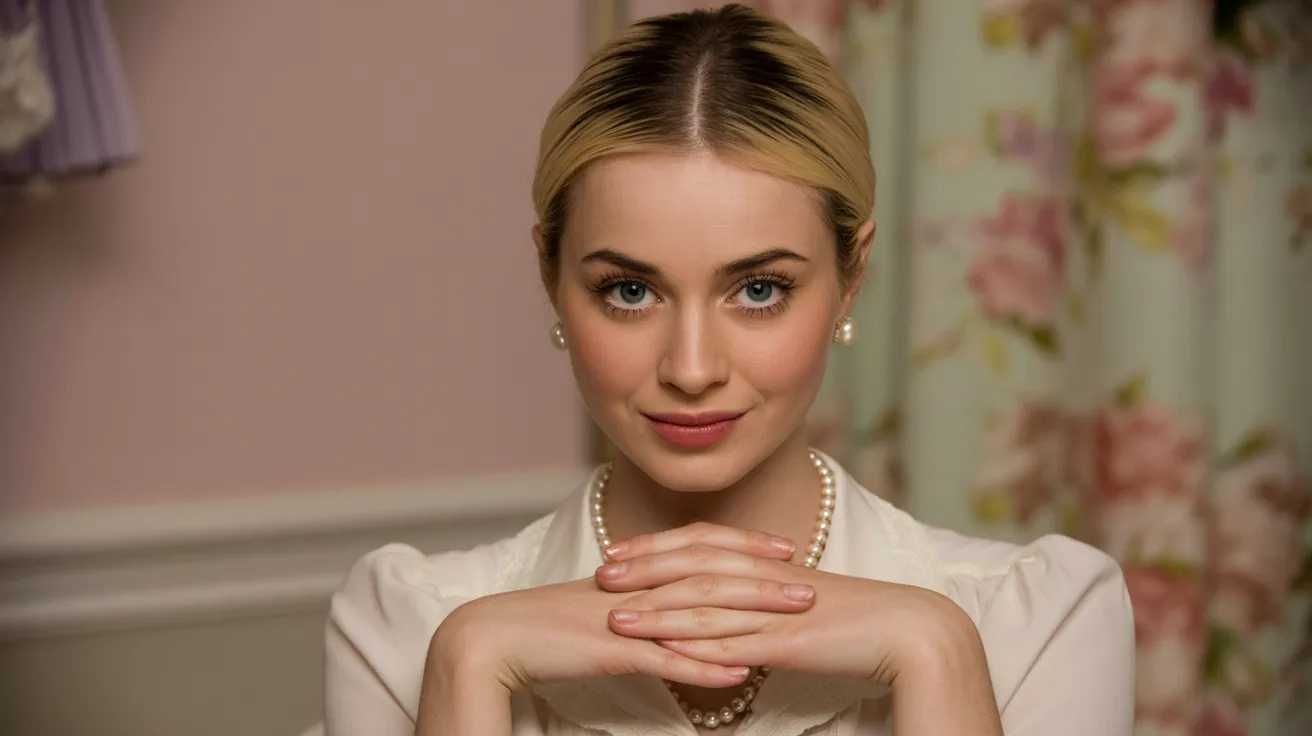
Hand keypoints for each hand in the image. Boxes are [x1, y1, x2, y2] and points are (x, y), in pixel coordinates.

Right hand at [424, 524, 812, 693]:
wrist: (492, 636)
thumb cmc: (547, 627)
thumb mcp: (601, 607)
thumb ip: (641, 603)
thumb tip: (672, 610)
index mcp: (635, 568)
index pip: (699, 544)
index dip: (744, 544)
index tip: (785, 549)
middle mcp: (637, 583)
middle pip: (711, 573)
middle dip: (765, 579)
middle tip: (811, 585)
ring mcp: (626, 615)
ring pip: (699, 611)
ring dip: (751, 618)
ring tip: (795, 625)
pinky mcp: (611, 649)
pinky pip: (666, 657)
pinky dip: (706, 665)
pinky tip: (741, 674)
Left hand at [598, 524, 978, 687]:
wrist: (908, 628)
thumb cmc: (855, 619)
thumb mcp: (799, 602)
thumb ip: (761, 602)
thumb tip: (728, 613)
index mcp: (766, 564)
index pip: (701, 544)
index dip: (655, 548)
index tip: (617, 553)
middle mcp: (765, 578)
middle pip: (694, 565)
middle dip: (643, 570)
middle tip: (600, 575)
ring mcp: (774, 610)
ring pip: (705, 605)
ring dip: (657, 611)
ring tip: (616, 618)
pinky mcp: (787, 642)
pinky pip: (734, 643)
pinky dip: (697, 647)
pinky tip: (666, 654)